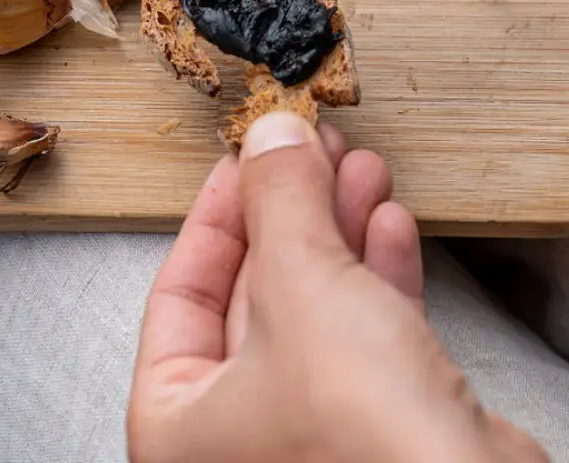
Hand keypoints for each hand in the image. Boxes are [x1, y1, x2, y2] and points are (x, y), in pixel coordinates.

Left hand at [127, 112, 546, 462]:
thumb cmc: (365, 443)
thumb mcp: (303, 287)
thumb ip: (281, 201)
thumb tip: (269, 136)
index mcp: (181, 427)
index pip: (180, 292)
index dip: (218, 212)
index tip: (247, 157)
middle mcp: (240, 438)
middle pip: (255, 291)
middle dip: (293, 209)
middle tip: (313, 150)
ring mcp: (314, 435)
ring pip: (317, 305)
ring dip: (340, 230)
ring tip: (359, 169)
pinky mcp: (382, 429)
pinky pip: (367, 332)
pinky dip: (377, 271)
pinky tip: (388, 222)